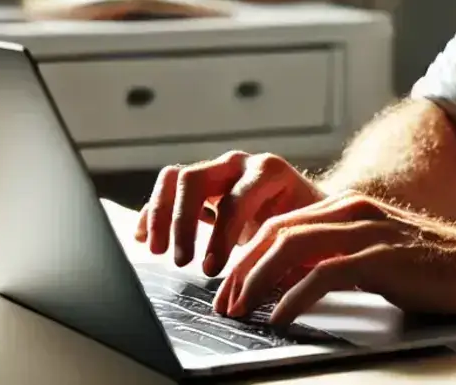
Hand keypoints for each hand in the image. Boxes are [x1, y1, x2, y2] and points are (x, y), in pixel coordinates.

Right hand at [135, 151, 325, 275]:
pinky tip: (144, 237)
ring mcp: (218, 170)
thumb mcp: (304, 233)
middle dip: (183, 222)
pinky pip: (167, 188)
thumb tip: (259, 290)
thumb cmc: (309, 222)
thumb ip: (284, 254)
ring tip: (156, 251)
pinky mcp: (202, 185)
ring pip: (176, 178)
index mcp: (268, 172)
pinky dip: (152, 211)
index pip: (235, 200)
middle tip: (181, 262)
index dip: (220, 237)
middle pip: (195, 179)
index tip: (210, 271)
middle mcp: (239, 164)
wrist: (311, 204)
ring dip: (161, 214)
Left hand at [213, 193, 455, 325]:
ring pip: (292, 247)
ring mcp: (367, 231)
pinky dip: (295, 297)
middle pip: (277, 231)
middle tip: (225, 302)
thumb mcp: (377, 254)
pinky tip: (282, 316)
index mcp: (350, 206)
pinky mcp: (380, 257)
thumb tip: (293, 281)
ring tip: (243, 310)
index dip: (249, 254)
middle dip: (243, 269)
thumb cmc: (434, 269)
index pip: (282, 223)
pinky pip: (323, 273)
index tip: (231, 285)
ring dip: (258, 282)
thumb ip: (339, 256)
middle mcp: (354, 210)